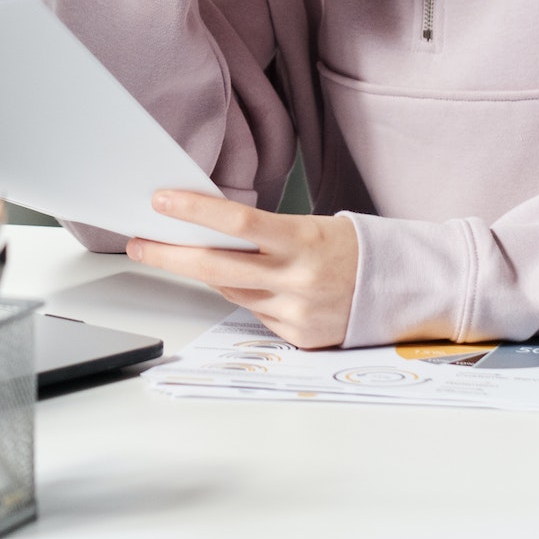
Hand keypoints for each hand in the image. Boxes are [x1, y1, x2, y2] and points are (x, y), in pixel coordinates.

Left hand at [125, 190, 358, 348]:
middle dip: (169, 254)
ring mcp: (296, 312)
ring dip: (206, 275)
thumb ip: (263, 235)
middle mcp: (298, 279)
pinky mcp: (298, 337)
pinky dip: (248, 297)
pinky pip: (255, 314)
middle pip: (217, 266)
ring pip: (230, 292)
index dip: (196, 210)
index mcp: (303, 240)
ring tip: (186, 255)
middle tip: (138, 243)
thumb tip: (208, 233)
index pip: (239, 222)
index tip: (161, 200)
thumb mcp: (310, 227)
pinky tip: (258, 286)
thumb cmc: (350, 248)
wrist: (401, 289)